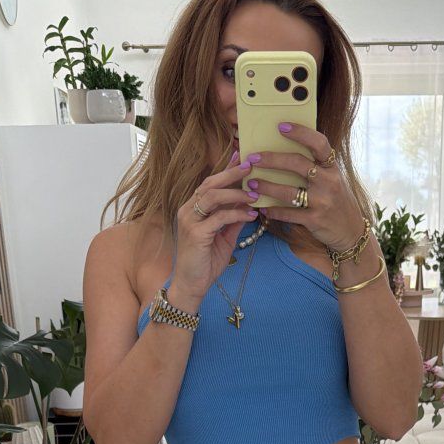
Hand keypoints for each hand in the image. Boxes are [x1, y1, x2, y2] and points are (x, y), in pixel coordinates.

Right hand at [171, 149, 262, 302]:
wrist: (191, 286)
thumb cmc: (205, 262)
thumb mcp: (224, 237)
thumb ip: (233, 219)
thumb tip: (249, 203)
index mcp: (193, 208)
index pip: (210, 183)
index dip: (226, 169)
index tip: (243, 157)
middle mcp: (188, 210)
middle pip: (210, 183)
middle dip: (232, 173)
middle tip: (251, 166)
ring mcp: (189, 220)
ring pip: (213, 196)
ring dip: (236, 193)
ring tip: (255, 194)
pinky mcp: (195, 233)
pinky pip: (219, 217)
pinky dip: (237, 214)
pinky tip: (251, 215)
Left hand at [246, 124, 364, 252]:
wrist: (351, 231)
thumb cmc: (337, 201)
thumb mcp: (332, 179)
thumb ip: (316, 166)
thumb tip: (284, 150)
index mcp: (332, 167)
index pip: (319, 143)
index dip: (300, 133)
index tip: (281, 126)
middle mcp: (328, 182)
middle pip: (297, 164)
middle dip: (272, 159)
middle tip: (253, 158)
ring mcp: (322, 202)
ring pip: (288, 191)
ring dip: (266, 187)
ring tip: (251, 184)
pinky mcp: (315, 220)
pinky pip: (289, 214)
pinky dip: (274, 212)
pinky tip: (263, 209)